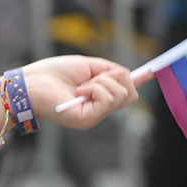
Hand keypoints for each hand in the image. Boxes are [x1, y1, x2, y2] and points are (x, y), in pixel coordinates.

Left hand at [23, 55, 153, 129]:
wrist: (32, 83)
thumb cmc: (54, 73)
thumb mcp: (87, 66)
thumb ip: (109, 70)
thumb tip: (130, 73)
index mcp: (99, 96)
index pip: (126, 92)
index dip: (140, 81)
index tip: (154, 71)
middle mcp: (99, 109)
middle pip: (130, 94)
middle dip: (118, 77)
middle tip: (93, 77)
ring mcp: (95, 116)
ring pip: (121, 95)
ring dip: (103, 82)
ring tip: (82, 85)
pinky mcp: (88, 120)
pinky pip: (108, 99)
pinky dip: (96, 88)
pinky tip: (80, 90)